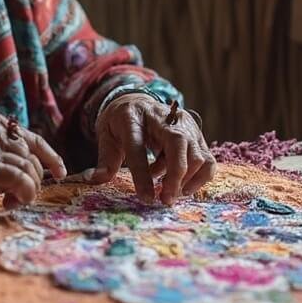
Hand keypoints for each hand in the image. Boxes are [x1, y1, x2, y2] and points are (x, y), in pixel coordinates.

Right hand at [0, 110, 66, 208]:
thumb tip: (27, 167)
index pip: (31, 138)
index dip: (50, 156)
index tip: (60, 171)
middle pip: (30, 156)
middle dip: (33, 180)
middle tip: (21, 197)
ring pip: (27, 168)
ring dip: (26, 189)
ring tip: (10, 201)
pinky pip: (18, 179)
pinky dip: (24, 193)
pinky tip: (12, 202)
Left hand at [92, 94, 214, 203]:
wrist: (137, 101)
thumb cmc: (120, 123)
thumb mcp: (106, 136)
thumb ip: (105, 159)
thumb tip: (94, 180)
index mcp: (132, 117)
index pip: (138, 146)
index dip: (142, 174)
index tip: (146, 198)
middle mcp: (163, 117)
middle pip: (177, 145)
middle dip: (175, 177)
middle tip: (165, 200)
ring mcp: (184, 124)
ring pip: (198, 154)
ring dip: (186, 179)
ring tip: (167, 190)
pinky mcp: (197, 133)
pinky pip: (207, 160)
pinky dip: (198, 177)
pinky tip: (180, 184)